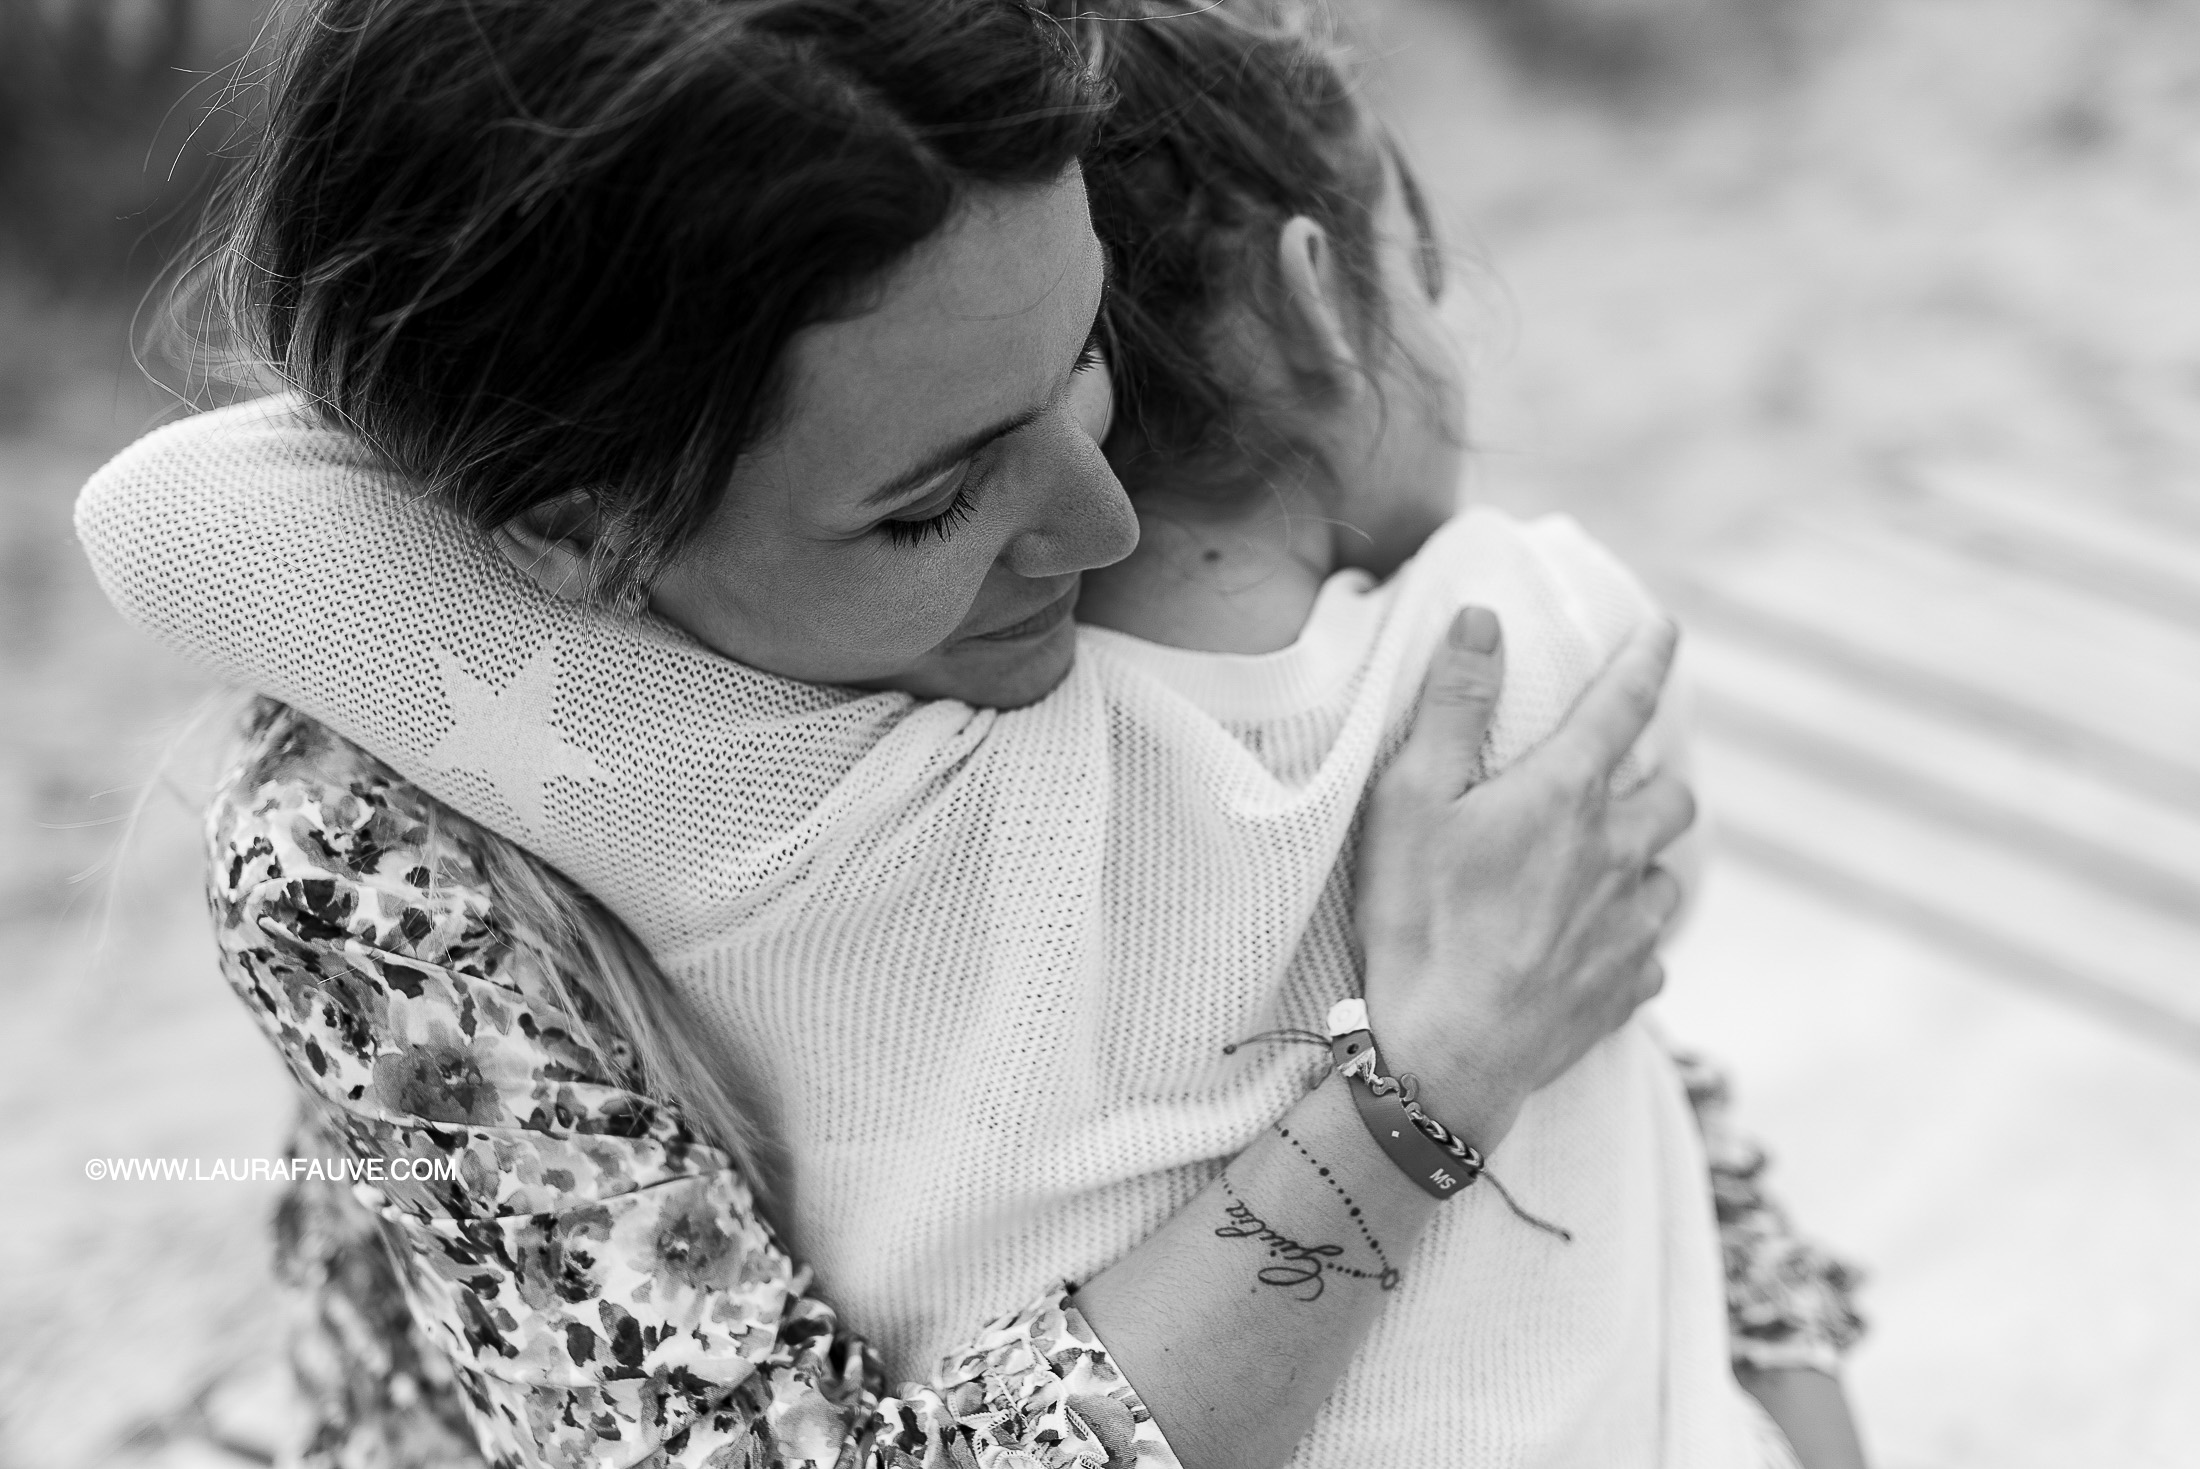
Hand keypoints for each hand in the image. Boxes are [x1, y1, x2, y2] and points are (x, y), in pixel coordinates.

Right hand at [1354, 607, 1695, 1151]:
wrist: (1445, 1056)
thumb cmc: (1417, 922)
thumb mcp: (1410, 800)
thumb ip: (1452, 704)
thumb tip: (1484, 618)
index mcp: (1565, 796)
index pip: (1623, 704)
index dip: (1647, 658)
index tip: (1666, 627)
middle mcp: (1616, 853)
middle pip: (1673, 795)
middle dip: (1654, 777)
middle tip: (1616, 781)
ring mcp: (1629, 926)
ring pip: (1666, 874)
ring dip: (1642, 861)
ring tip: (1597, 870)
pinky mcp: (1628, 988)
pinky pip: (1648, 951)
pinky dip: (1627, 939)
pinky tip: (1589, 948)